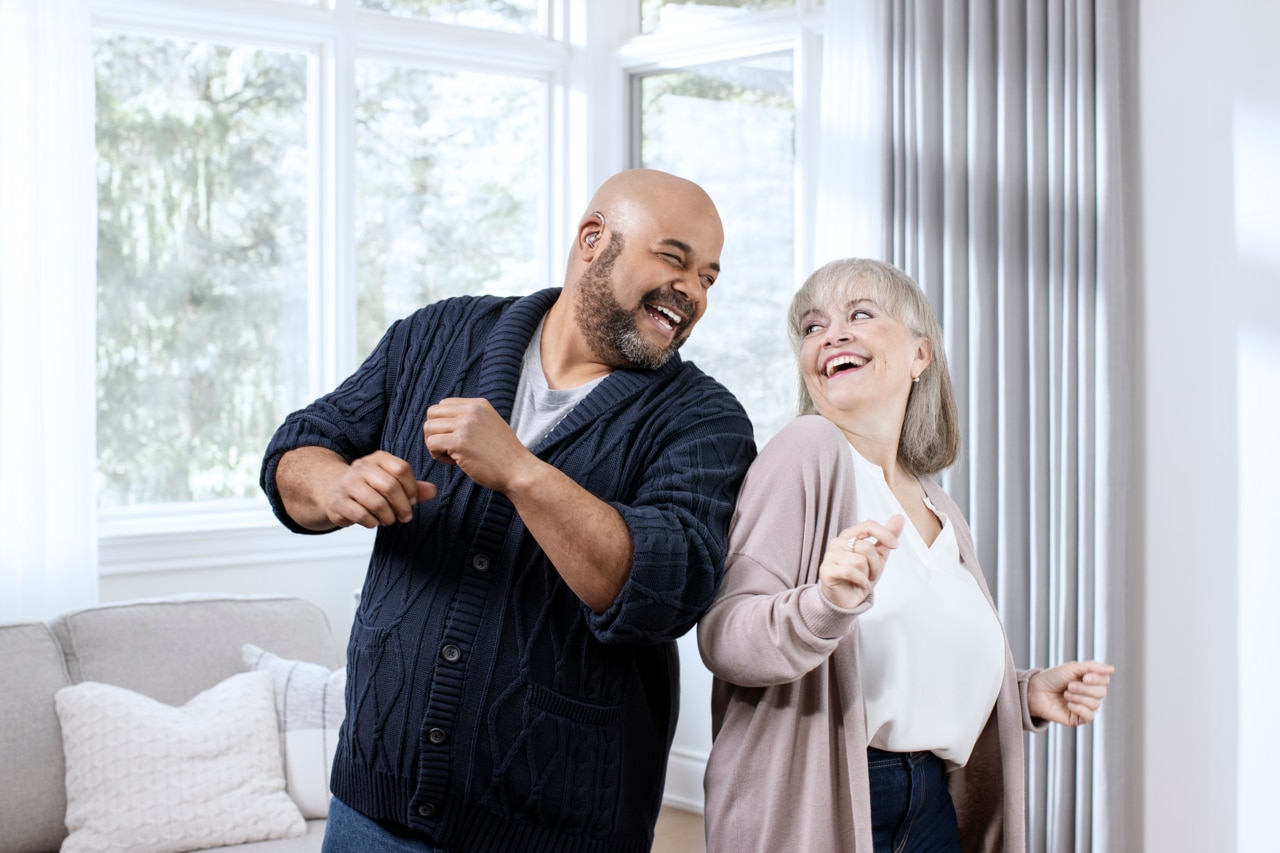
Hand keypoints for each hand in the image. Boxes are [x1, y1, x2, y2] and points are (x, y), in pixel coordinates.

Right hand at [316, 450, 435, 528]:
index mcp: (378, 458)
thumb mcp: (391, 481)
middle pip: (391, 486)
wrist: (332, 492)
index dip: (412, 488)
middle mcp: (361, 467)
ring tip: (389, 519)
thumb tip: (433, 491)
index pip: (401, 469)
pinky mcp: (339, 502)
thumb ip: (413, 487)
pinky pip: (363, 516)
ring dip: (389, 517)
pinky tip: (374, 521)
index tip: (413, 500)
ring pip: (377, 503)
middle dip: (403, 506)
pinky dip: (373, 523)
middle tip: (405, 516)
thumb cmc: (368, 487)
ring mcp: (348, 484)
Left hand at [422, 397, 536, 492]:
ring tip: (452, 456)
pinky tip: (454, 462)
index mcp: (478, 404)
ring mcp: (465, 425)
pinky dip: (437, 455)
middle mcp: (471, 410)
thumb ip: (471, 419)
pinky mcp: (459, 442)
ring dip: (435, 444)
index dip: (444, 423)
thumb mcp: (490, 425)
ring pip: (428, 428)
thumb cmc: (504, 455)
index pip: (444, 404)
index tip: (457, 438)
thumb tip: (444, 423)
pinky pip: (432, 443)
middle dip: (435, 432)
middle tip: (449, 448)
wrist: (519, 471)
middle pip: (432, 413)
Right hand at [817, 515, 904, 609]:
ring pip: (859, 561)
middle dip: (875, 565)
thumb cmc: (861, 576)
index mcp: (850, 535)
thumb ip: (887, 536)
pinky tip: (860, 584)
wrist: (848, 599)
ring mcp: (830, 556)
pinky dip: (861, 581)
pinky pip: (850, 572)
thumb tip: (900, 518)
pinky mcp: (826, 571)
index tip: (895, 545)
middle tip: (871, 574)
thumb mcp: (878, 556)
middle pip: (866, 548)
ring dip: (868, 575)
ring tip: (863, 580)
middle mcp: (838, 543)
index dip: (884, 534)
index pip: (868, 526)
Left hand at [1027, 661, 1114, 725]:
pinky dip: (1079, 708)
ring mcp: (1085, 706)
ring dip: (1079, 697)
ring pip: (1096, 704)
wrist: (1035, 691)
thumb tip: (1112, 668)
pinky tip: (1068, 705)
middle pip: (1102, 692)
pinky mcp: (1078, 718)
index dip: (1097, 678)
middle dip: (1085, 688)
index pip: (1105, 680)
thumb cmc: (1052, 678)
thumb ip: (1092, 667)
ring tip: (1065, 694)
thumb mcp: (1071, 668)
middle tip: (1069, 686)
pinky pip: (1089, 716)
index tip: (1084, 676)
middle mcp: (1090, 694)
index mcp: (1089, 680)